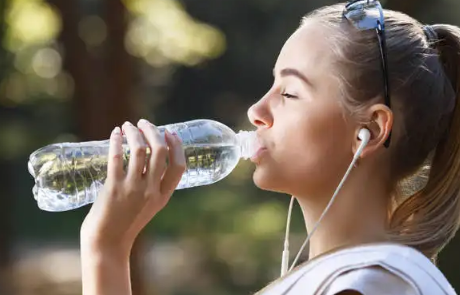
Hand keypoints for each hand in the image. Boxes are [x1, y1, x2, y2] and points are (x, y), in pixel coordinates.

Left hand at [81, 119, 185, 253]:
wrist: (107, 242)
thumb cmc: (126, 222)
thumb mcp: (149, 205)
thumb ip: (153, 185)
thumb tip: (149, 156)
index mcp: (163, 196)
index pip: (178, 166)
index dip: (177, 146)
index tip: (169, 132)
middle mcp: (151, 191)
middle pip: (160, 152)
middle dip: (153, 131)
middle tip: (144, 123)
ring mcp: (132, 189)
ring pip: (139, 150)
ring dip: (135, 132)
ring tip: (129, 125)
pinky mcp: (113, 187)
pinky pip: (117, 157)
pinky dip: (117, 141)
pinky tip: (116, 133)